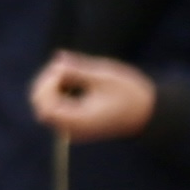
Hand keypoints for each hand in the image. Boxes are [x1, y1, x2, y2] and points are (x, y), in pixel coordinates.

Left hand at [31, 52, 160, 141]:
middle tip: (62, 65)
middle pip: (41, 107)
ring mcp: (72, 128)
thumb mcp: (106, 77)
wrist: (148, 113)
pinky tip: (69, 78)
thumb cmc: (131, 95)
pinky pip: (54, 107)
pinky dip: (56, 91)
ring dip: (50, 86)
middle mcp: (72, 129)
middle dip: (46, 83)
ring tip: (68, 70)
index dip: (46, 86)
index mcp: (79, 121)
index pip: (46, 108)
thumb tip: (57, 60)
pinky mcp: (74, 123)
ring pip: (45, 107)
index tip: (60, 69)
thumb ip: (79, 70)